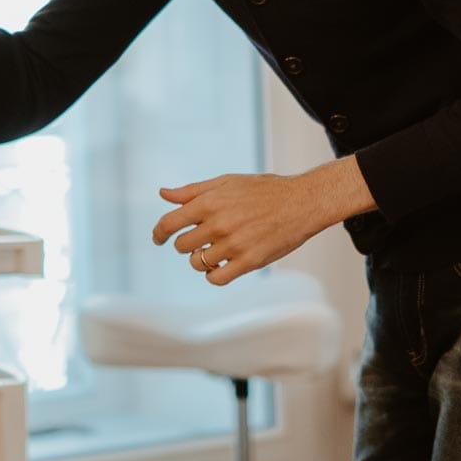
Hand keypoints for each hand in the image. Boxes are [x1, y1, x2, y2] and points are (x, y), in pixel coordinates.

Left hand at [153, 173, 325, 285]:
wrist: (302, 202)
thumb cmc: (265, 190)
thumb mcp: (227, 182)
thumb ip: (193, 191)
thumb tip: (163, 194)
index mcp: (210, 202)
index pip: (169, 223)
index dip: (159, 233)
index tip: (158, 238)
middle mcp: (218, 224)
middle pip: (182, 246)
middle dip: (186, 245)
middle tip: (200, 240)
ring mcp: (233, 244)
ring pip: (198, 263)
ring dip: (202, 259)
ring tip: (216, 251)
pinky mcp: (249, 261)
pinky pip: (217, 278)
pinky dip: (214, 275)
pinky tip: (222, 266)